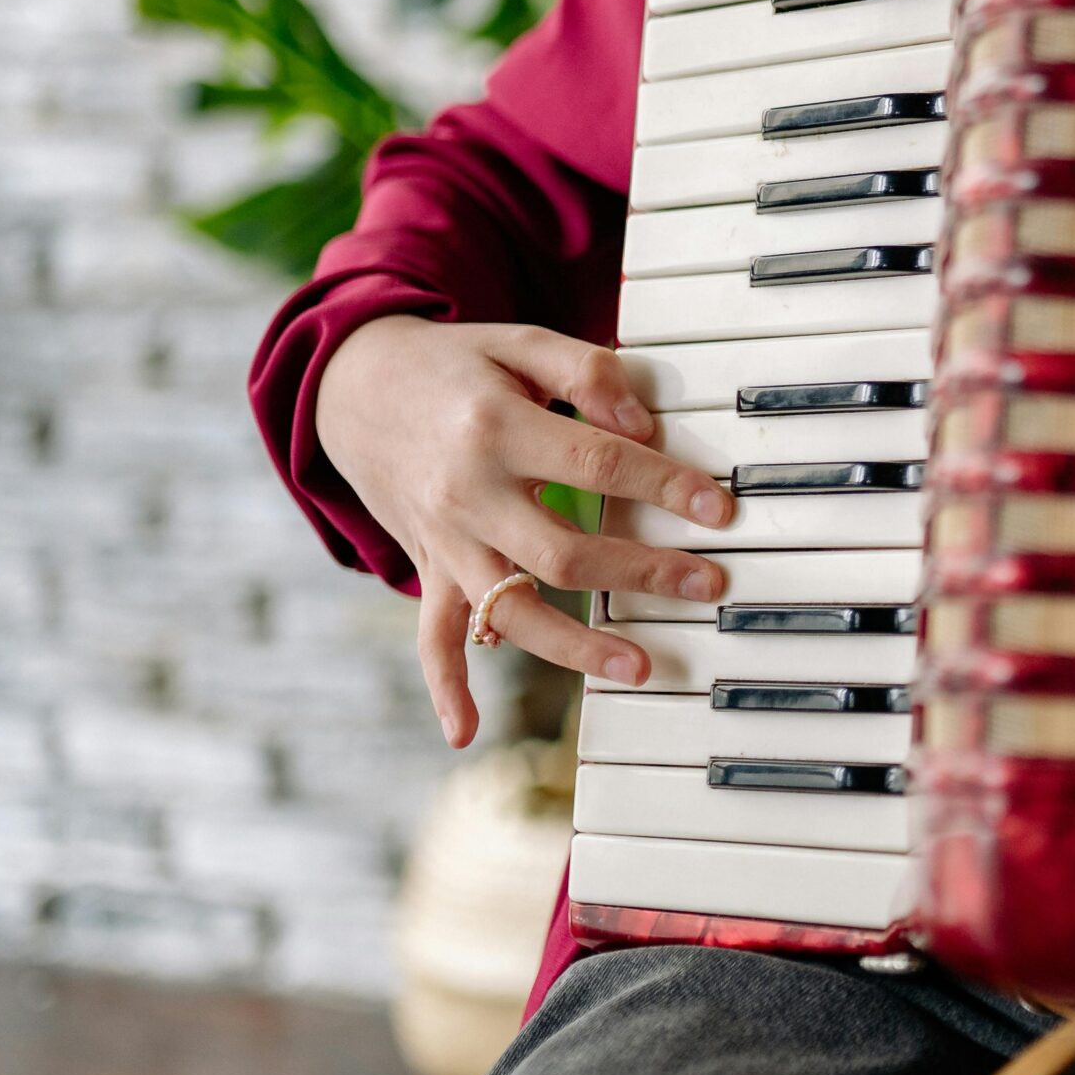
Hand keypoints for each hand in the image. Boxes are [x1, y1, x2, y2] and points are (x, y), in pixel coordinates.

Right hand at [317, 316, 732, 746]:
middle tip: (709, 585)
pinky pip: (432, 636)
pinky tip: (465, 732)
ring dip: (574, 646)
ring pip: (512, 607)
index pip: (596, 465)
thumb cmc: (457, 367)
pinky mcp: (429, 567)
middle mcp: (466, 494)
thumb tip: (643, 425)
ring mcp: (444, 540)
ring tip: (639, 667)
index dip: (664, 487)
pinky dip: (445, 685)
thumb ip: (587, 371)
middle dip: (642, 573)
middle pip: (563, 551)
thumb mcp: (520, 343)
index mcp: (495, 429)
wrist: (354, 387)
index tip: (719, 509)